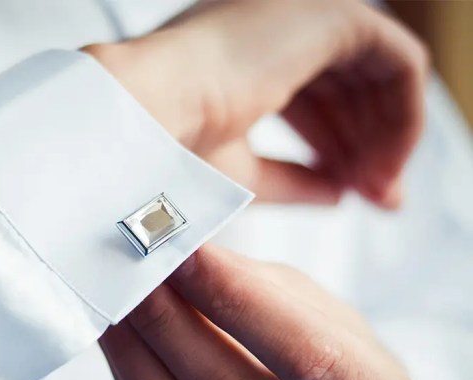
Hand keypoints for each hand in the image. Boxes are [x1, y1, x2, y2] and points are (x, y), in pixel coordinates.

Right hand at [84, 0, 427, 207]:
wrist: (141, 116)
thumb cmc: (167, 149)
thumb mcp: (238, 170)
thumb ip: (291, 178)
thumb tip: (338, 192)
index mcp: (241, 51)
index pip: (307, 93)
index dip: (332, 143)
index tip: (350, 191)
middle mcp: (274, 23)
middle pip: (344, 83)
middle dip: (365, 142)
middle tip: (376, 196)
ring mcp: (301, 10)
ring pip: (374, 71)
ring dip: (384, 133)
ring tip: (379, 190)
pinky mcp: (329, 14)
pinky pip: (397, 61)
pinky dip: (404, 113)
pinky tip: (390, 160)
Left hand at [100, 245, 425, 379]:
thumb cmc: (329, 357)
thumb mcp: (320, 316)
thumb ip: (259, 292)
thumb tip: (182, 256)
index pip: (307, 355)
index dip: (238, 299)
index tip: (186, 251)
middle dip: (174, 322)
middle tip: (136, 268)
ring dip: (139, 354)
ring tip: (115, 298)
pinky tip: (119, 337)